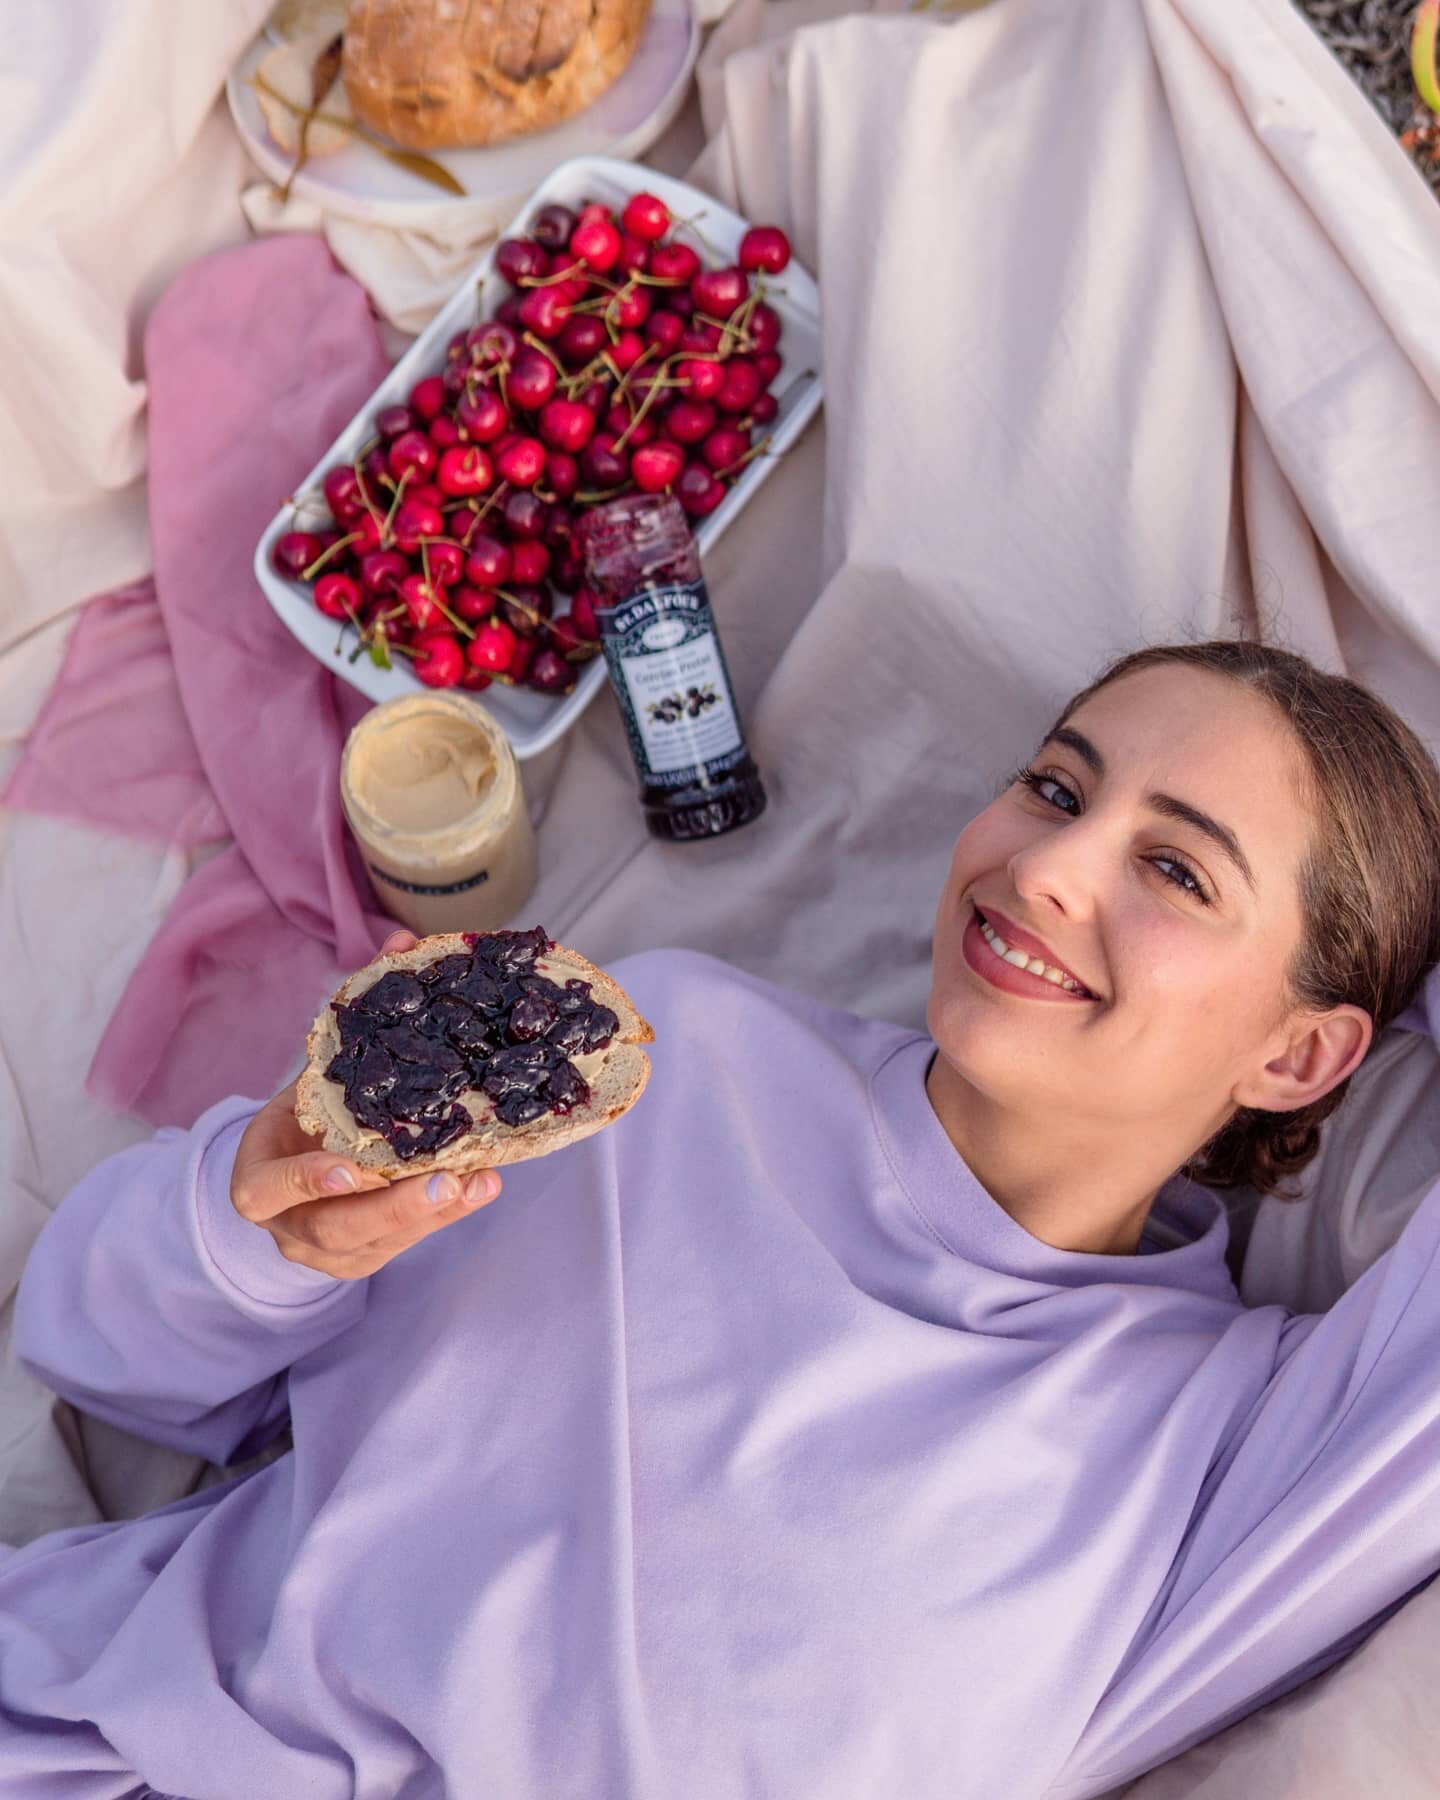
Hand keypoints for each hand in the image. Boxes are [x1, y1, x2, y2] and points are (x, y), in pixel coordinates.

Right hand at [230, 930, 501, 1278]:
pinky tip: (483, 1184)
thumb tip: (403, 939)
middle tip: (445, 1178)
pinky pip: (409, 1243)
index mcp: (258, 1181)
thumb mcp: (313, 1074)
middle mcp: (291, 1226)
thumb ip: (353, 1016)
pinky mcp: (369, 1259)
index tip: (346, 1167)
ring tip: (479, 1180)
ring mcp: (330, 1252)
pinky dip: (447, 1212)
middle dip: (394, 1205)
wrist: (291, 1172)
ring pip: (381, 1241)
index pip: (266, 1190)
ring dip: (434, 1210)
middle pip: (338, 1227)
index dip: (303, 1181)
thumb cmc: (305, 1114)